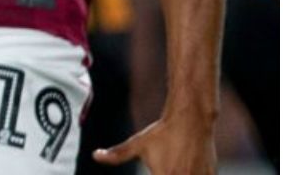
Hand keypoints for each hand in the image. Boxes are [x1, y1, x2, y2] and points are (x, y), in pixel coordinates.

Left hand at [93, 112, 216, 172]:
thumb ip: (117, 154)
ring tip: (175, 166)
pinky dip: (195, 173)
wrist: (191, 120)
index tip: (157, 171)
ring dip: (182, 173)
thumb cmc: (163, 133)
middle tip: (165, 167)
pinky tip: (187, 167)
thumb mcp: (138, 144)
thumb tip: (95, 156)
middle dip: (168, 174)